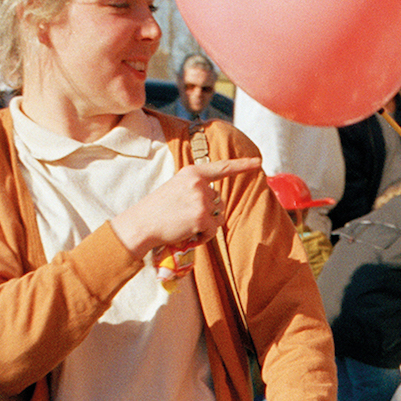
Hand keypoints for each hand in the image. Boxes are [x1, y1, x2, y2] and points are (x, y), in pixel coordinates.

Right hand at [111, 156, 260, 260]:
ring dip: (206, 226)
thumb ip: (196, 189)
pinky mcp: (202, 218)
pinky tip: (187, 234)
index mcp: (192, 172)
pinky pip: (212, 232)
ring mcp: (201, 200)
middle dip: (208, 214)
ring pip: (217, 217)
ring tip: (185, 225)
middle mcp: (199, 183)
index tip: (258, 162)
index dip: (242, 165)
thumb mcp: (176, 188)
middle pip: (219, 202)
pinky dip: (202, 237)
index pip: (222, 168)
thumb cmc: (157, 209)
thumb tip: (217, 203)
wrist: (141, 223)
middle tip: (185, 218)